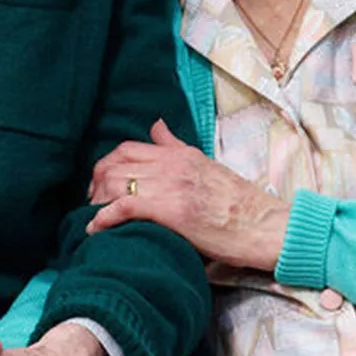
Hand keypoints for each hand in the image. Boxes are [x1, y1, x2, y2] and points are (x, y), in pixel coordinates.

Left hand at [87, 119, 289, 270]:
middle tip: (92, 204)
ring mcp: (169, 185)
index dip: (106, 165)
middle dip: (95, 184)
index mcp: (179, 153)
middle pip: (115, 165)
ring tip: (93, 218)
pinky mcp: (170, 209)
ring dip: (96, 201)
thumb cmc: (239, 203)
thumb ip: (176, 146)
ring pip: (115, 183)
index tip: (100, 184)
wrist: (264, 225)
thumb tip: (156, 127)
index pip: (127, 148)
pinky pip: (124, 206)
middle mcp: (170, 164)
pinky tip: (96, 229)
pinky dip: (103, 217)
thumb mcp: (206, 165)